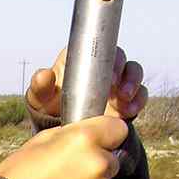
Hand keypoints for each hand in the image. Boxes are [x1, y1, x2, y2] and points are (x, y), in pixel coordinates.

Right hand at [0, 114, 127, 178]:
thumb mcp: (37, 144)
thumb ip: (66, 137)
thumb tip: (79, 136)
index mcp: (83, 140)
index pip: (117, 128)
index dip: (106, 135)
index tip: (97, 143)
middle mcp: (98, 164)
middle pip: (111, 159)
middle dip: (95, 165)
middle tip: (69, 176)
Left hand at [27, 46, 147, 121]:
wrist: (61, 132)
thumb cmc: (48, 109)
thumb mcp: (40, 100)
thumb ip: (40, 88)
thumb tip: (44, 75)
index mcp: (82, 59)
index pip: (98, 46)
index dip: (106, 55)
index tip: (107, 75)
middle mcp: (101, 67)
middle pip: (120, 57)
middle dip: (123, 70)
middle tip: (118, 89)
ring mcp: (115, 83)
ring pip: (133, 73)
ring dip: (134, 83)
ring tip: (126, 100)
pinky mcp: (125, 100)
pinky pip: (139, 95)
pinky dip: (138, 100)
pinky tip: (130, 111)